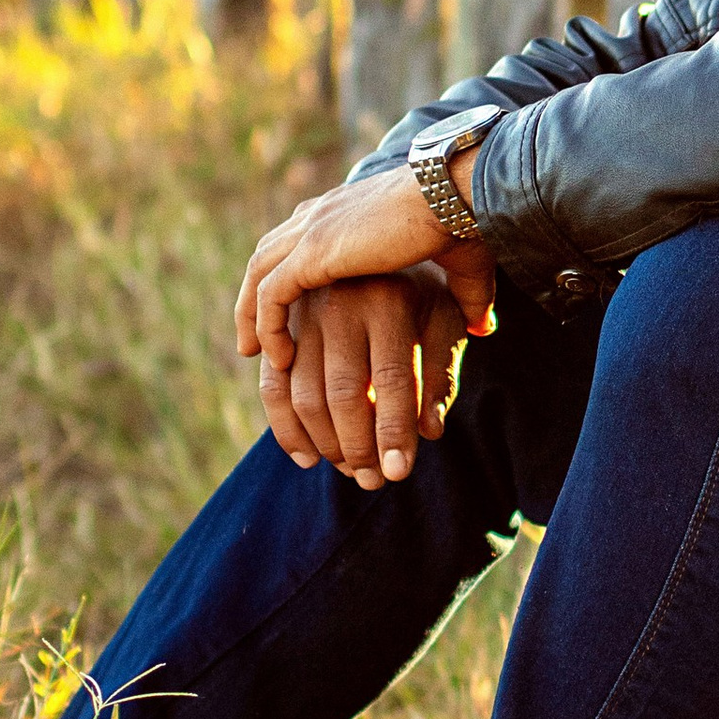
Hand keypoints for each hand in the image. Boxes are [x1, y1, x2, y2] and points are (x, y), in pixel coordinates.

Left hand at [233, 165, 494, 379]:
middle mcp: (321, 213)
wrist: (458, 196)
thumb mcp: (462, 267)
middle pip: (267, 254)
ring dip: (251, 316)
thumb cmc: (468, 223)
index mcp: (346, 208)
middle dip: (254, 296)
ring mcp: (312, 230)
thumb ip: (465, 298)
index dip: (287, 275)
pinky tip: (279, 359)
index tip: (287, 313)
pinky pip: (271, 295)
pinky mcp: (314, 252)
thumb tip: (485, 328)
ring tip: (253, 356)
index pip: (298, 239)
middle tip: (253, 338)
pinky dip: (268, 327)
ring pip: (258, 275)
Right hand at [258, 265, 488, 485]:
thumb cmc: (427, 290)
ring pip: (303, 394)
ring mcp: (304, 311)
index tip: (398, 474)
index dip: (393, 432)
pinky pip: (271, 385)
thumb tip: (429, 432)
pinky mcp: (280, 325)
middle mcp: (341, 301)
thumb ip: (440, 374)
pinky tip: (307, 457)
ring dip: (324, 443)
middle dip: (358, 446)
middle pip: (343, 393)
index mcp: (389, 300)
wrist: (386, 237)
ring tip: (350, 470)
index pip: (391, 380)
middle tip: (373, 481)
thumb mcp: (447, 323)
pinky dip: (284, 427)